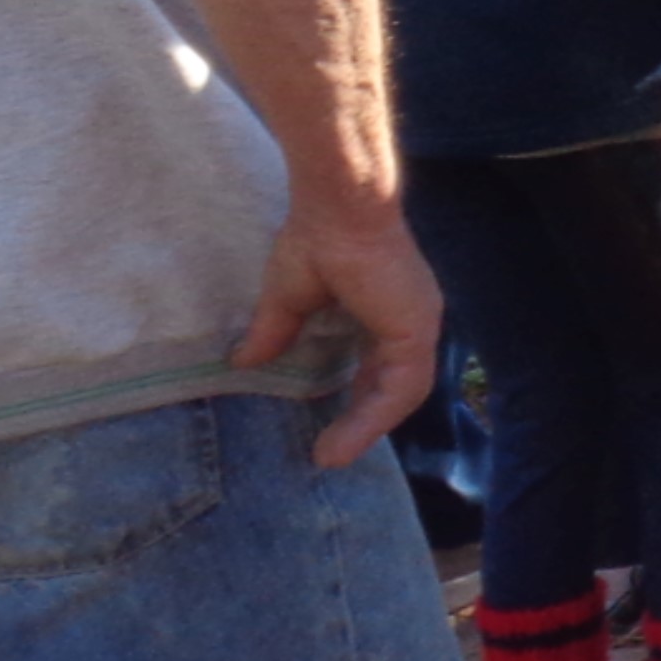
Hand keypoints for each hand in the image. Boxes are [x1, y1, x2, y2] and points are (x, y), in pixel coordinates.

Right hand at [237, 201, 450, 466]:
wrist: (335, 204)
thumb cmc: (315, 237)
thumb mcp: (287, 297)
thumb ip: (274, 331)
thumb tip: (241, 361)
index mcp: (390, 306)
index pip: (384, 365)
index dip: (362, 396)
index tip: (335, 424)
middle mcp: (412, 315)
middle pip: (396, 384)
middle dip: (365, 419)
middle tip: (332, 450)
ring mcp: (419, 322)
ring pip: (403, 392)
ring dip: (368, 427)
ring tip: (332, 456)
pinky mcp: (415, 328)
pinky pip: (402, 386)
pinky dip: (374, 416)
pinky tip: (346, 440)